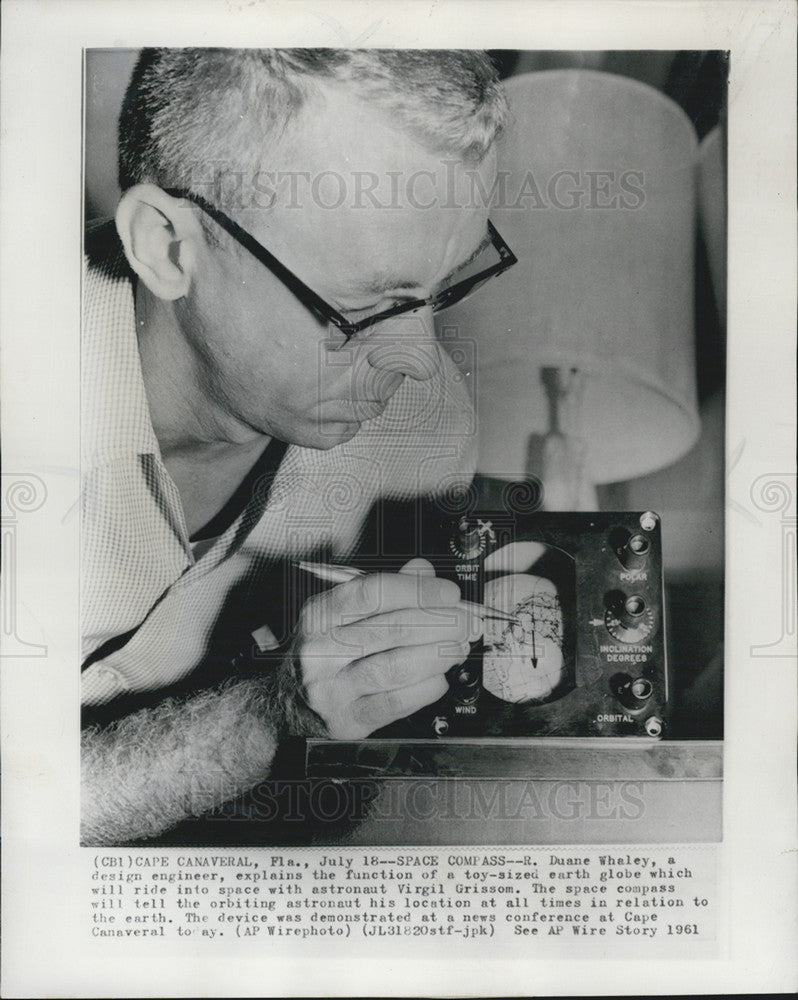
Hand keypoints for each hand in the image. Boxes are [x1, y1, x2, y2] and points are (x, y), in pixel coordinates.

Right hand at [292, 559, 479, 737]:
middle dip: (440, 623)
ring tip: (458, 647)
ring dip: (438, 655)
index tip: (448, 593)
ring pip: (396, 667)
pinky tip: (439, 678)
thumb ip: (383, 591)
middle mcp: (321, 651)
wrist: (285, 705)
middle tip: (466, 621)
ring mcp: (333, 688)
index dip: (418, 591)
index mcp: (320, 616)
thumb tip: (422, 570)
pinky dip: (425, 688)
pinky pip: (396, 703)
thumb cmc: (322, 653)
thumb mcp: (339, 615)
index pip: (373, 593)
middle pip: (391, 629)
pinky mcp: (348, 720)